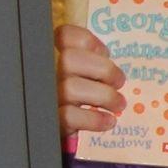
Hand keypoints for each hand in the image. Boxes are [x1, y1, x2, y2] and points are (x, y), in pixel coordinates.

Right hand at [55, 23, 125, 139]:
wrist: (71, 132)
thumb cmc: (86, 99)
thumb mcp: (89, 75)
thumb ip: (97, 63)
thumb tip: (118, 62)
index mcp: (58, 57)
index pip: (65, 35)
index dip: (88, 41)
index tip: (105, 54)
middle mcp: (48, 73)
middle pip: (70, 59)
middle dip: (104, 70)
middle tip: (119, 82)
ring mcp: (48, 96)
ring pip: (71, 88)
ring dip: (105, 96)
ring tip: (119, 104)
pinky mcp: (53, 121)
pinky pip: (70, 116)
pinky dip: (95, 119)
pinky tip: (108, 121)